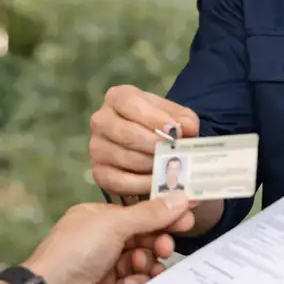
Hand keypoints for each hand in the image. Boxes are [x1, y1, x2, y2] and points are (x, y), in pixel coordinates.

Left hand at [23, 193, 191, 283]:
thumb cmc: (73, 253)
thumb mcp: (114, 225)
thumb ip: (149, 214)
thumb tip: (178, 199)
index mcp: (98, 217)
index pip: (137, 212)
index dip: (161, 214)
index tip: (185, 217)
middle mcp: (101, 240)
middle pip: (142, 237)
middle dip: (157, 241)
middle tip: (166, 246)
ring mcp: (104, 267)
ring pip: (141, 261)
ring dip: (148, 263)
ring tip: (146, 266)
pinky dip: (139, 283)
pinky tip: (135, 283)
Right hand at [89, 84, 199, 216]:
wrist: (150, 146)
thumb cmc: (161, 124)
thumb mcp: (175, 115)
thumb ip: (183, 119)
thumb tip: (186, 129)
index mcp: (118, 98)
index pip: (129, 103)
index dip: (153, 118)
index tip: (174, 130)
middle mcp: (101, 120)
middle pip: (125, 132)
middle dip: (153, 144)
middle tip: (173, 152)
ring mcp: (97, 147)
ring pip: (124, 158)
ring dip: (151, 165)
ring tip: (170, 168)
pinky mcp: (99, 172)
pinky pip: (119, 181)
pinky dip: (142, 184)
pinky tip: (158, 183)